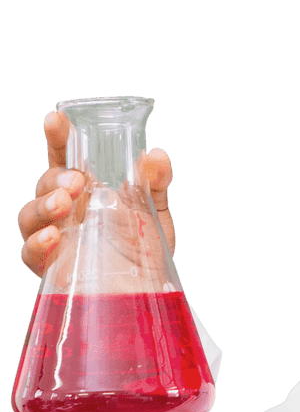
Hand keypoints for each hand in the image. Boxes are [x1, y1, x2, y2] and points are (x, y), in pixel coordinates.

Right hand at [17, 110, 175, 277]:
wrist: (150, 292)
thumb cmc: (146, 248)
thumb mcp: (156, 211)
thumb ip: (156, 181)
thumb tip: (157, 155)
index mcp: (86, 190)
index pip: (64, 158)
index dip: (58, 138)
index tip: (56, 119)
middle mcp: (65, 211)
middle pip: (45, 185)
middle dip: (55, 178)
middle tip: (77, 182)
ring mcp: (55, 239)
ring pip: (29, 216)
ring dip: (43, 206)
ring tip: (64, 203)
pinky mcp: (52, 269)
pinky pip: (31, 254)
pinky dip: (38, 244)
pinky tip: (54, 237)